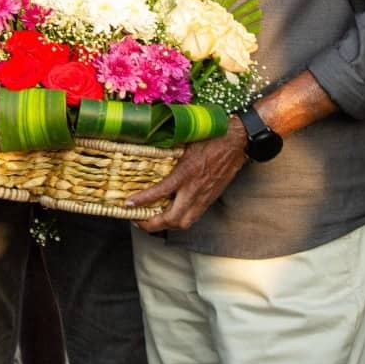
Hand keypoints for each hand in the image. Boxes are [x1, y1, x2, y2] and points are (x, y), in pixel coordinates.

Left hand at [128, 127, 245, 231]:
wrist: (236, 143)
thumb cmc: (211, 137)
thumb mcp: (185, 141)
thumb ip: (169, 151)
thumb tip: (150, 150)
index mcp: (186, 173)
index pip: (160, 192)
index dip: (142, 200)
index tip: (128, 204)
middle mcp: (194, 189)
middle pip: (172, 219)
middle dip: (152, 225)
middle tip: (138, 220)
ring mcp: (204, 197)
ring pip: (184, 223)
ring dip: (166, 226)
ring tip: (152, 221)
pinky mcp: (210, 199)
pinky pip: (193, 217)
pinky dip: (179, 220)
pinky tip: (171, 215)